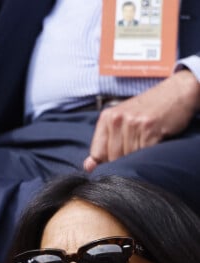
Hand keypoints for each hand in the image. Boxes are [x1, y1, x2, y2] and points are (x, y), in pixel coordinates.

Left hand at [84, 69, 199, 171]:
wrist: (177, 91)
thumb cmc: (148, 109)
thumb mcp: (121, 122)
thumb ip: (104, 144)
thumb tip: (88, 167)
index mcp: (106, 118)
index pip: (97, 154)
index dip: (106, 162)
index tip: (115, 159)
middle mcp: (117, 119)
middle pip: (113, 158)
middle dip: (124, 159)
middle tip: (136, 148)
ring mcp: (133, 123)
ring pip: (128, 157)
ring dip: (138, 156)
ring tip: (145, 142)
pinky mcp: (149, 128)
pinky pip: (144, 153)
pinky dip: (150, 151)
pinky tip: (154, 140)